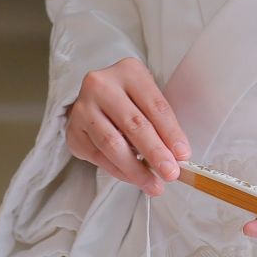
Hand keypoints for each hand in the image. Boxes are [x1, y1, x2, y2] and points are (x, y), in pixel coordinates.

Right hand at [63, 56, 191, 196]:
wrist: (96, 97)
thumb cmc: (130, 99)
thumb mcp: (147, 98)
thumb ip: (161, 123)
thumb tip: (177, 156)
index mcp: (128, 71)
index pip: (155, 105)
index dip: (171, 132)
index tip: (183, 155)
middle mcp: (102, 85)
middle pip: (134, 124)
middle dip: (155, 153)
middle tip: (170, 173)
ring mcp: (83, 107)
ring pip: (112, 144)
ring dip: (136, 169)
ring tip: (153, 184)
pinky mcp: (73, 130)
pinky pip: (98, 157)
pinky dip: (119, 171)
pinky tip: (133, 178)